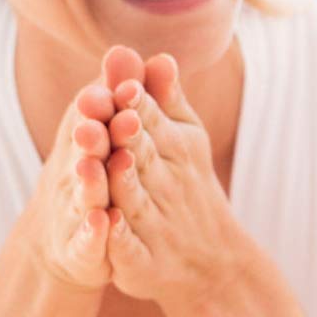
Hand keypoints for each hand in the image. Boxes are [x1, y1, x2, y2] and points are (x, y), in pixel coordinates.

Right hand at [21, 46, 146, 291]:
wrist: (66, 238)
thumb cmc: (93, 169)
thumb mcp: (105, 130)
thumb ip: (118, 93)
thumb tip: (126, 49)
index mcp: (89, 140)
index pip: (97, 118)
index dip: (104, 103)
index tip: (118, 87)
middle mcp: (77, 171)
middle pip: (86, 152)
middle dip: (92, 136)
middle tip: (97, 121)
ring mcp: (76, 211)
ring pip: (83, 194)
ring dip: (87, 180)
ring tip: (92, 165)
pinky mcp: (80, 248)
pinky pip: (87, 241)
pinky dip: (93, 232)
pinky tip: (103, 223)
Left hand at [103, 51, 245, 301]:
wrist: (210, 260)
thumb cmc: (188, 185)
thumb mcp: (185, 140)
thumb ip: (166, 100)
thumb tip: (159, 54)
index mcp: (173, 150)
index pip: (151, 122)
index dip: (137, 105)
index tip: (124, 85)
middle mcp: (165, 185)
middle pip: (142, 156)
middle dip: (125, 136)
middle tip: (109, 113)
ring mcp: (154, 224)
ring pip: (133, 200)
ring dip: (120, 182)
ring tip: (106, 162)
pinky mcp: (141, 261)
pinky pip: (129, 249)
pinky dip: (119, 238)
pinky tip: (107, 225)